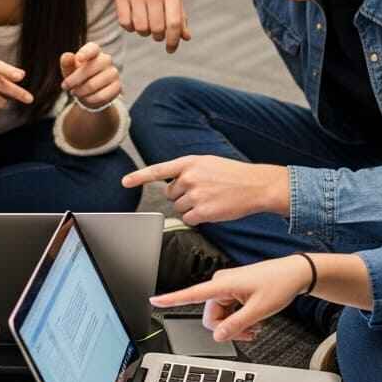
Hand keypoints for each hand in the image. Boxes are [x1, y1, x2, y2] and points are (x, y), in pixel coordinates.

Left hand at [59, 42, 121, 109]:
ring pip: (93, 85)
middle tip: (65, 86)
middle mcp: (106, 59)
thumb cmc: (78, 76)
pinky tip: (85, 98)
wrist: (90, 92)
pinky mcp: (117, 87)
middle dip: (73, 80)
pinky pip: (101, 96)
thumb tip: (67, 56)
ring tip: (75, 93)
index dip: (86, 53)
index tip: (78, 59)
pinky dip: (89, 99)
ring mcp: (113, 73)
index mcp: (94, 51)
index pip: (92, 48)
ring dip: (80, 91)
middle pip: (90, 69)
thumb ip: (67, 62)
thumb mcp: (69, 69)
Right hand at [105, 0, 191, 52]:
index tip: (171, 49)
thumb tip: (185, 38)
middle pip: (157, 29)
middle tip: (157, 32)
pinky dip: (130, 27)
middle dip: (158, 36)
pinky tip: (134, 19)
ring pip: (140, 28)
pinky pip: (125, 23)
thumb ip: (180, 14)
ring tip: (146, 24)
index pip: (173, 24)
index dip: (173, 41)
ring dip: (144, 32)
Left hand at [121, 156, 288, 223]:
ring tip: (210, 199)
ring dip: (191, 208)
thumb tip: (171, 186)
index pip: (158, 170)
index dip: (139, 176)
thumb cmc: (233, 175)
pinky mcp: (202, 211)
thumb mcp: (208, 163)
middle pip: (170, 194)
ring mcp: (195, 195)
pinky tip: (211, 210)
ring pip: (179, 208)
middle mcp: (190, 177)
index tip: (125, 182)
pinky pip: (188, 219)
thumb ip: (188, 170)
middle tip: (203, 192)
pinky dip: (197, 218)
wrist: (257, 185)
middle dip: (182, 196)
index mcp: (190, 163)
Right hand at [149, 257, 311, 341]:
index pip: (191, 293)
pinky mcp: (234, 290)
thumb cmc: (279, 284)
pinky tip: (254, 321)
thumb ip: (236, 325)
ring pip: (220, 316)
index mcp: (223, 284)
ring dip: (235, 326)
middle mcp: (221, 284)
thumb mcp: (259, 310)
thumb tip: (217, 336)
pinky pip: (228, 311)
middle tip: (249, 333)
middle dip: (226, 328)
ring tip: (255, 327)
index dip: (171, 299)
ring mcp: (227, 287)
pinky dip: (239, 319)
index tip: (154, 301)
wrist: (295, 274)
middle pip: (210, 315)